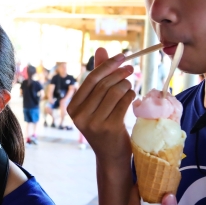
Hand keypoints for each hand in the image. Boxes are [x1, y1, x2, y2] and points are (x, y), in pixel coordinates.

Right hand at [67, 48, 133, 162]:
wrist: (111, 155)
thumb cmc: (104, 125)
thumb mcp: (97, 102)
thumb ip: (98, 77)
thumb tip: (101, 49)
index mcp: (72, 107)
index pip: (91, 79)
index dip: (107, 65)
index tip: (121, 57)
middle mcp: (79, 116)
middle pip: (103, 85)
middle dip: (119, 73)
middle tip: (131, 69)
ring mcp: (93, 123)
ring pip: (114, 92)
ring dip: (126, 84)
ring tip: (130, 85)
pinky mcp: (109, 127)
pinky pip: (123, 102)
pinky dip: (130, 95)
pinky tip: (132, 96)